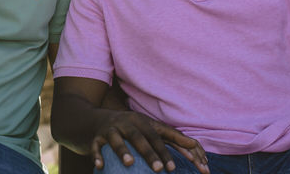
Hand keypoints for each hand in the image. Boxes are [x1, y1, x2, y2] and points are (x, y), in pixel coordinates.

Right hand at [91, 109, 208, 173]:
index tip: (173, 168)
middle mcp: (126, 122)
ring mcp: (110, 129)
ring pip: (117, 139)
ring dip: (123, 150)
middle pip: (139, 137)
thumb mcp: (148, 128)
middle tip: (159, 169)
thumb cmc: (129, 127)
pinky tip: (100, 166)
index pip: (157, 136)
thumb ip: (171, 137)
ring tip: (130, 163)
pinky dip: (97, 155)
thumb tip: (196, 146)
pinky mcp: (95, 136)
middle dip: (149, 153)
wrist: (94, 120)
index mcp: (141, 121)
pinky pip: (96, 146)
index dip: (166, 151)